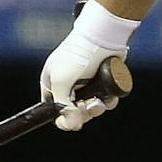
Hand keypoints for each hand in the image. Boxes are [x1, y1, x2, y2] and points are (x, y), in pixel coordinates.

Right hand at [39, 0, 137, 130]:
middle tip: (91, 104)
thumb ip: (63, 106)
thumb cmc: (77, 56)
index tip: (75, 118)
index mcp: (52, 84)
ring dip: (97, 107)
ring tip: (101, 100)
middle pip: (74, 113)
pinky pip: (105, 99)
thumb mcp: (62, 81)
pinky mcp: (102, 82)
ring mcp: (86, 84)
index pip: (54, 111)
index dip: (64, 119)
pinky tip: (110, 94)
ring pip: (91, 108)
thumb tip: (72, 125)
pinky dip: (108, 100)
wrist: (102, 36)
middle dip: (84, 112)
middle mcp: (68, 86)